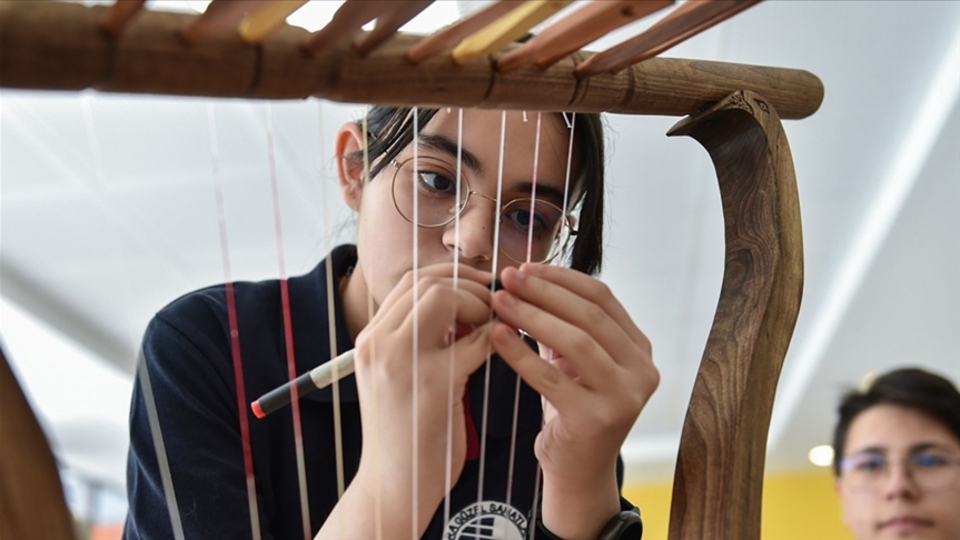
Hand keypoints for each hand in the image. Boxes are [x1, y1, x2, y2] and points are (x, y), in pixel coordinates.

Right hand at [351, 263, 494, 526]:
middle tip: (493, 305)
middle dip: (468, 286)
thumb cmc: (404, 432)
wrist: (393, 485)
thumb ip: (418, 341)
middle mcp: (379, 343)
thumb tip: (463, 307)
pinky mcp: (433, 383)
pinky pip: (475, 340)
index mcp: (370, 340)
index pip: (409, 281)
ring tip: (494, 326)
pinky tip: (503, 348)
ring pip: (444, 298)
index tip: (478, 287)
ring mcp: (402, 361)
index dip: (450, 276)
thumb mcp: (397, 377)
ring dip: (479, 305)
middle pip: (426, 282)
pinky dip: (495, 337)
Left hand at [490, 264, 657, 537]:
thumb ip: (563, 322)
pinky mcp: (597, 420)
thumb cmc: (572, 409)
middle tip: (507, 278)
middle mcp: (641, 371)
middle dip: (544, 292)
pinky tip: (498, 337)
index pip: (603, 297)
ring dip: (532, 316)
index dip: (562, 278)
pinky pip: (552, 378)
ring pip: (576, 342)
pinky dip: (522, 354)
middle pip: (590, 315)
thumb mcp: (574, 360)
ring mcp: (624, 397)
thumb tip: (526, 276)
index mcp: (639, 348)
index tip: (526, 267)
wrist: (577, 471)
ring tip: (500, 302)